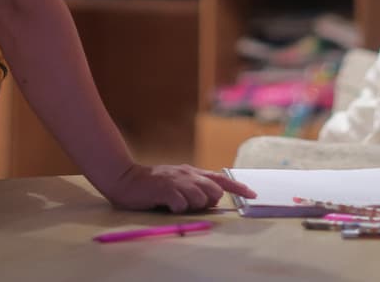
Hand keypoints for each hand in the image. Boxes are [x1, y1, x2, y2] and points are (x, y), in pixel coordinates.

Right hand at [99, 163, 256, 212]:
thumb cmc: (153, 184)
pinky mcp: (165, 188)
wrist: (126, 179)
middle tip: (190, 202)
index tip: (253, 194)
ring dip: (192, 205)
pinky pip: (181, 204)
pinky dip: (177, 207)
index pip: (221, 179)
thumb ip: (195, 187)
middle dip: (208, 201)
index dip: (238, 187)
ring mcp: (176, 180)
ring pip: (200, 198)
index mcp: (192, 172)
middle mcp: (187, 173)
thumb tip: (213, 198)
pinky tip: (167, 204)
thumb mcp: (177, 182)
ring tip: (176, 202)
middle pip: (214, 191)